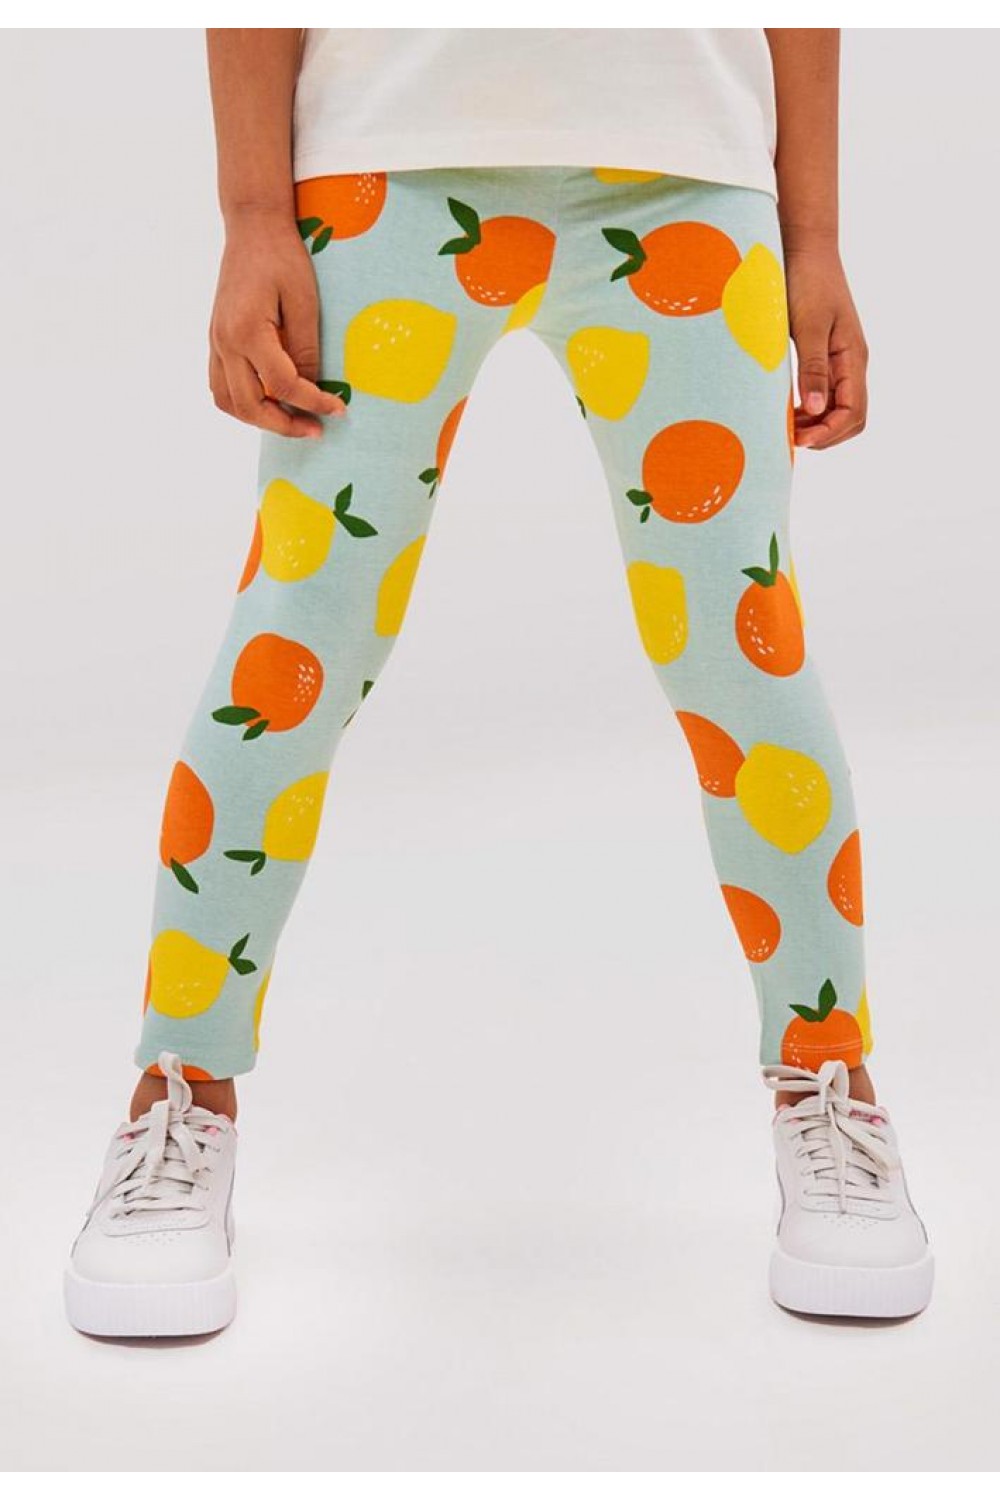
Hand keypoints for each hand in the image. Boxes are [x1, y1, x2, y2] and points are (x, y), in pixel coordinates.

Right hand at [209, 209, 343, 437]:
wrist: (252, 227)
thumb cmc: (282, 256)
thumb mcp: (305, 300)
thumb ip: (306, 348)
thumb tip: (313, 387)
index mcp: (247, 331)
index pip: (283, 385)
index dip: (313, 402)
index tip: (338, 409)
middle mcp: (224, 341)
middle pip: (250, 405)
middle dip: (285, 425)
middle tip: (315, 429)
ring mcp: (215, 342)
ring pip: (229, 402)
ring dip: (259, 419)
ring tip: (292, 420)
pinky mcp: (215, 339)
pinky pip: (220, 386)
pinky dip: (243, 403)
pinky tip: (268, 401)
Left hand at [785, 243, 868, 449]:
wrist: (806, 248)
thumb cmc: (807, 281)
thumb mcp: (807, 325)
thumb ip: (811, 368)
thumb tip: (815, 411)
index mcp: (853, 357)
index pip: (853, 412)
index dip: (828, 432)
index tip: (798, 440)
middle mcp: (852, 362)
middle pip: (851, 418)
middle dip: (825, 435)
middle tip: (790, 440)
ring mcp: (841, 360)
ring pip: (838, 409)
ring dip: (816, 425)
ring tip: (785, 428)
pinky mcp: (827, 355)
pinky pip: (825, 393)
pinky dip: (809, 410)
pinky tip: (786, 410)